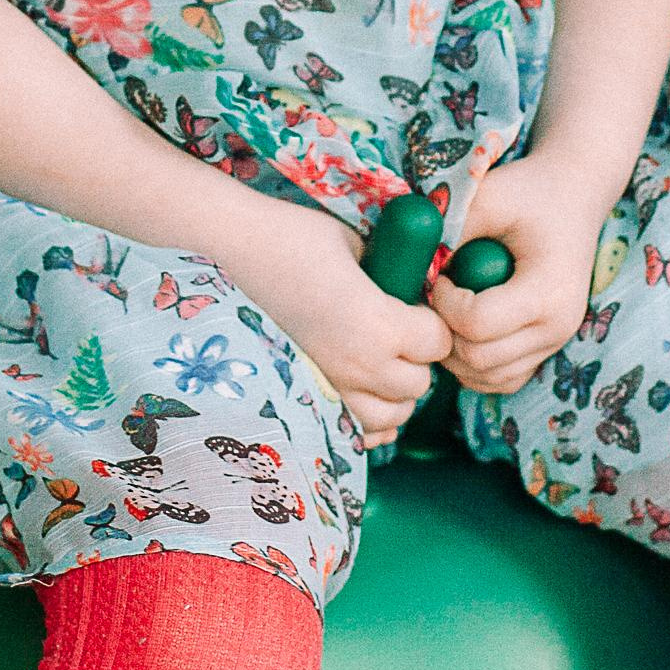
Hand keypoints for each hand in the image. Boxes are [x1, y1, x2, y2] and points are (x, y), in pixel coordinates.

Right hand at [230, 198, 451, 447]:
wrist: (232, 251)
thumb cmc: (294, 237)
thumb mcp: (356, 245)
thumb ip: (391, 272)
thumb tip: (412, 284)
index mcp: (379, 324)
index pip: (438, 343)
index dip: (433, 324)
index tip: (416, 308)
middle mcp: (359, 365)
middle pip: (418, 384)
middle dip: (417, 359)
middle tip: (401, 333)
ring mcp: (331, 386)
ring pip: (392, 415)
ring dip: (396, 392)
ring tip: (382, 362)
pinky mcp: (306, 395)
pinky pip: (356, 432)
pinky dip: (370, 419)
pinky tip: (364, 390)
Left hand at [434, 153, 611, 396]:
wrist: (574, 197)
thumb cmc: (529, 192)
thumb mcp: (490, 197)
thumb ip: (451, 227)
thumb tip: (412, 266)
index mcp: (548, 290)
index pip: (478, 324)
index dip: (444, 305)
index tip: (439, 277)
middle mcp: (558, 326)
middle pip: (478, 358)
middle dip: (445, 331)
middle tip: (437, 296)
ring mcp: (554, 343)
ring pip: (486, 376)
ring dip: (455, 352)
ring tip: (450, 311)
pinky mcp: (546, 350)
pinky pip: (501, 380)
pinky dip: (474, 366)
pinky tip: (464, 330)